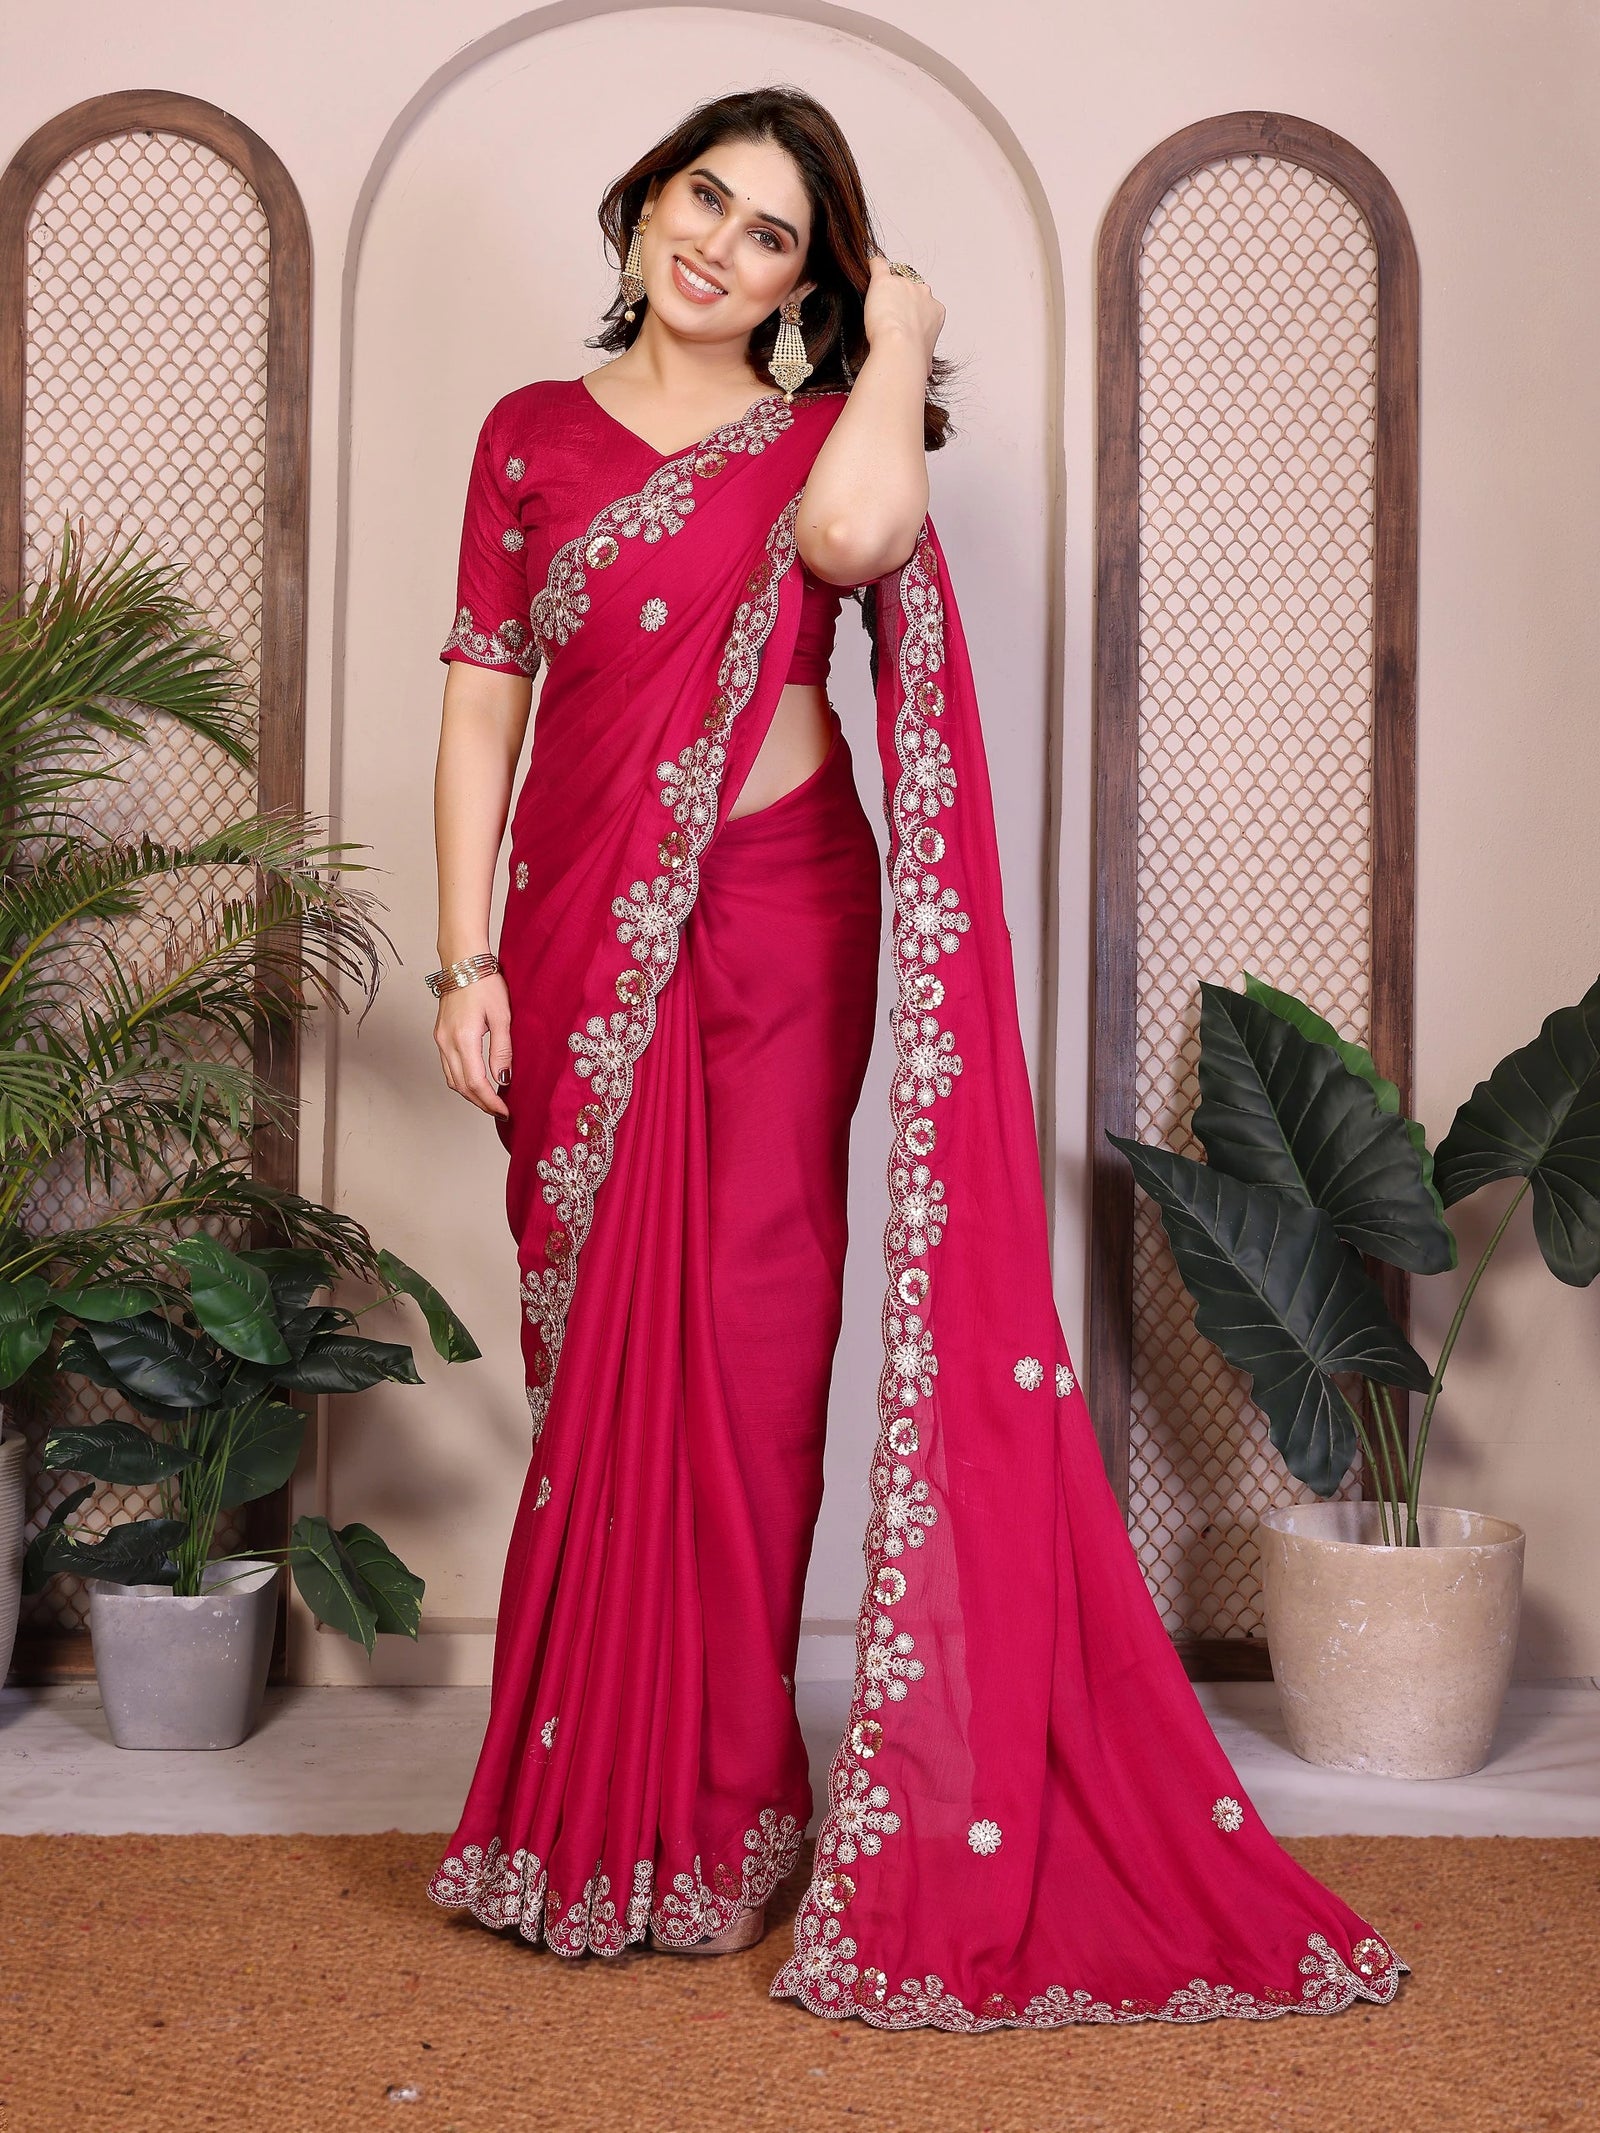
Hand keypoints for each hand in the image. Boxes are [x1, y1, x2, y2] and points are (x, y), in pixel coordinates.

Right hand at [434, 972, 511, 1116]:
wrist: (463, 962)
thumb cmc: (484, 983)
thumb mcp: (501, 1016)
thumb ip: (502, 1050)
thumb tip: (504, 1079)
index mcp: (463, 1038)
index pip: (475, 1082)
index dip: (490, 1101)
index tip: (505, 1111)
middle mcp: (446, 1042)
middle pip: (461, 1086)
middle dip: (480, 1103)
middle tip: (500, 1111)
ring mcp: (440, 1039)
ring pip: (452, 1079)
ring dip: (470, 1094)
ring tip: (490, 1100)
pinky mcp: (440, 1035)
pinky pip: (447, 1067)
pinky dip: (461, 1080)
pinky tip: (476, 1081)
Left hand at [862, 251, 944, 370]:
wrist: (899, 350)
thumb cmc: (912, 359)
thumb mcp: (927, 361)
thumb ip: (925, 355)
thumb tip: (924, 369)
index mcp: (935, 310)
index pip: (923, 303)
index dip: (911, 313)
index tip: (902, 324)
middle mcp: (924, 293)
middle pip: (911, 289)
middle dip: (900, 300)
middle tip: (888, 317)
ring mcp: (904, 284)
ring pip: (893, 279)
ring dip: (885, 291)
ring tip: (874, 307)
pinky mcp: (884, 281)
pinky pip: (878, 264)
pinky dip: (873, 267)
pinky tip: (868, 272)